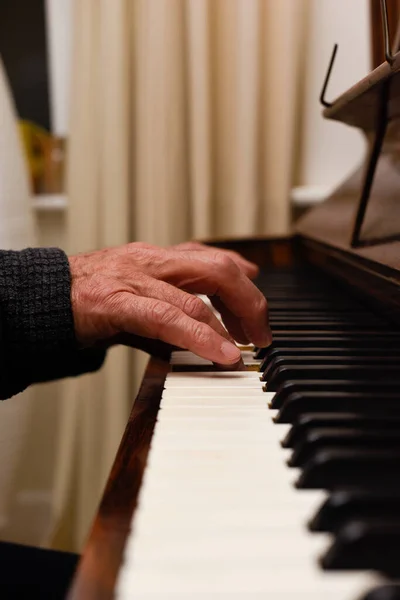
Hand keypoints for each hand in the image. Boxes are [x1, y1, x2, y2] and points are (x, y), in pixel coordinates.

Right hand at [69, 242, 270, 365]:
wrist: (43, 299)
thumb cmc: (90, 299)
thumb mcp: (137, 295)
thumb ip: (171, 308)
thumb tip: (205, 332)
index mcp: (157, 257)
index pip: (212, 258)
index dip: (243, 280)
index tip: (258, 305)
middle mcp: (151, 261)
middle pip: (216, 268)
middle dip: (249, 300)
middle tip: (262, 332)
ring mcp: (135, 279)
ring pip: (196, 294)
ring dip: (232, 321)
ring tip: (251, 346)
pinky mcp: (118, 302)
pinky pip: (167, 318)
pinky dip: (200, 337)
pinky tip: (221, 353)